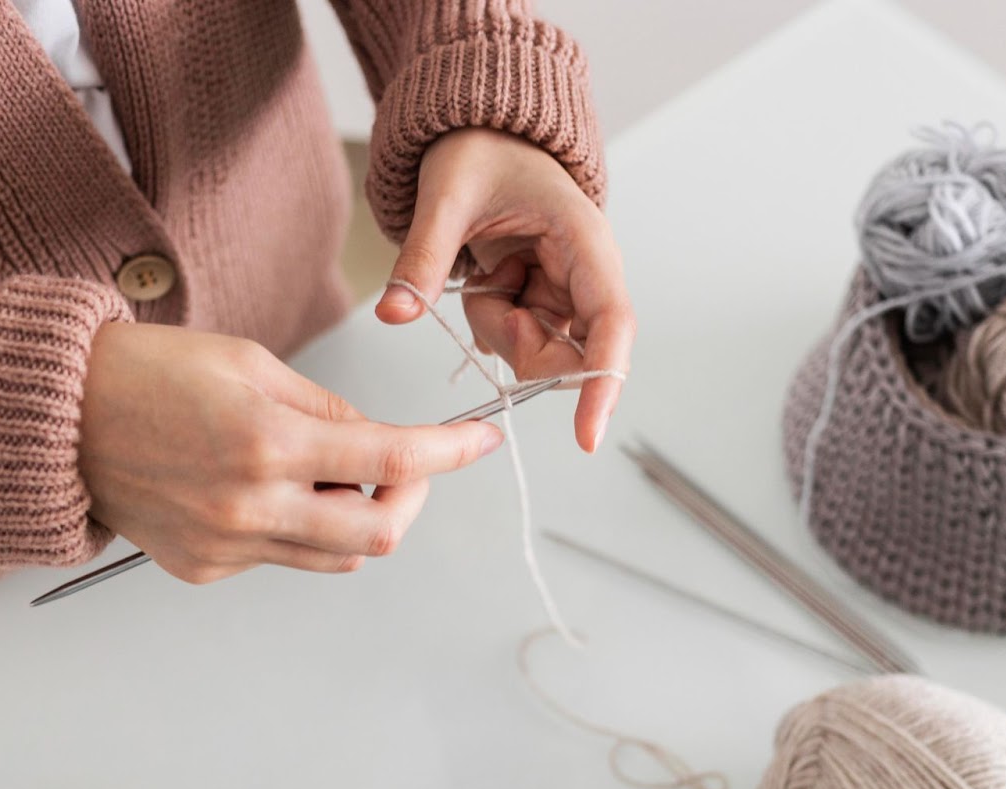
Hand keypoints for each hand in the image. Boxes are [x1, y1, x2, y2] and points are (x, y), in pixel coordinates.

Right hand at [77, 322, 502, 582]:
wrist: (55, 420)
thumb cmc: (148, 373)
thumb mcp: (251, 363)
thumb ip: (326, 409)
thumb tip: (380, 443)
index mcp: (267, 440)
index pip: (389, 458)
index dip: (448, 452)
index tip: (480, 441)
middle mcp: (250, 505)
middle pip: (378, 535)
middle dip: (407, 501)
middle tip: (401, 469)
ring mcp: (226, 546)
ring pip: (335, 556)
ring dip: (350, 518)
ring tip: (314, 472)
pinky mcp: (204, 570)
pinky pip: (281, 559)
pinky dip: (292, 529)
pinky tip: (250, 490)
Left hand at [375, 128, 635, 452]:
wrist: (482, 134)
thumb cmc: (481, 150)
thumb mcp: (445, 197)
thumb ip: (424, 258)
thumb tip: (394, 312)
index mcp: (585, 241)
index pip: (611, 325)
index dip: (602, 383)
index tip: (586, 438)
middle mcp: (589, 275)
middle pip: (568, 353)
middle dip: (515, 340)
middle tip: (481, 288)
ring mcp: (568, 293)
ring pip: (535, 352)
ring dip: (494, 325)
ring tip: (480, 266)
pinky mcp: (546, 302)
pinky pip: (517, 339)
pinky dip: (489, 319)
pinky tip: (485, 275)